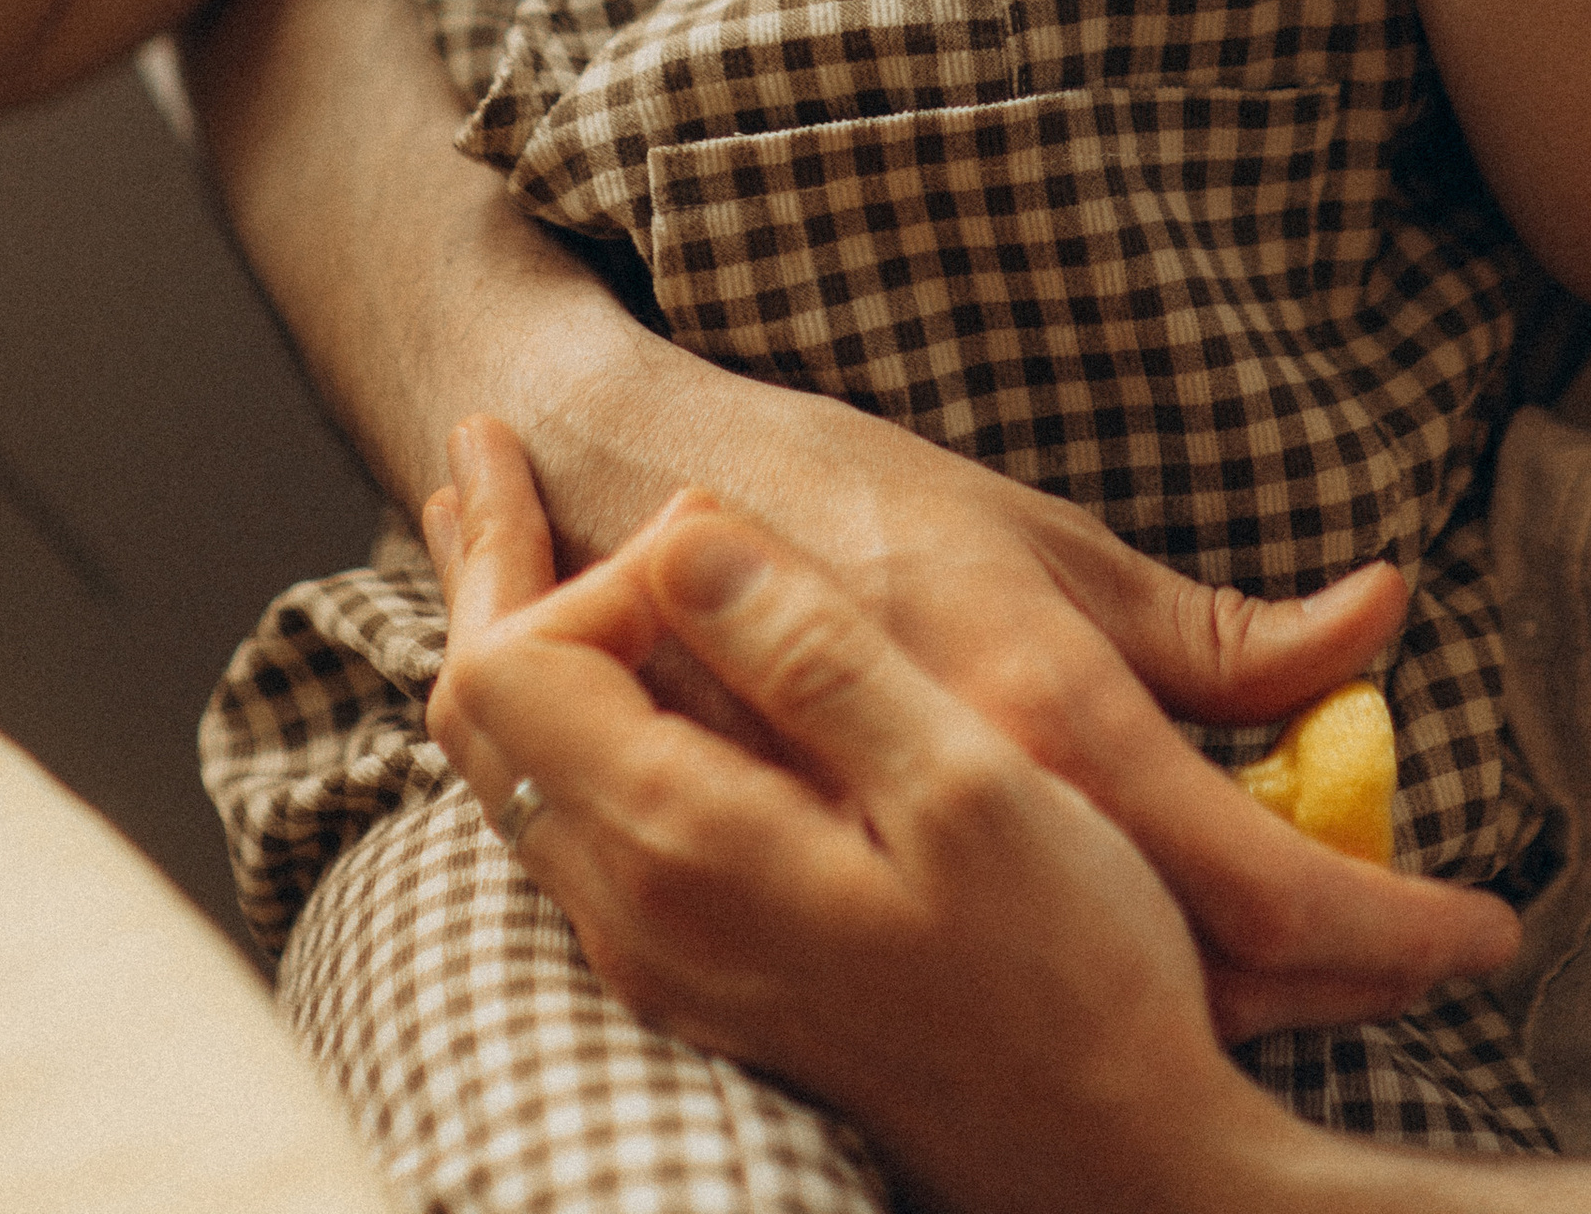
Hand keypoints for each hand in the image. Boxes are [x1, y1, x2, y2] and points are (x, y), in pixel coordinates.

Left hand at [425, 425, 1302, 1213]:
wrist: (1107, 1158)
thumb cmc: (1073, 968)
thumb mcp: (965, 785)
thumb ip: (815, 660)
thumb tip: (684, 535)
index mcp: (687, 849)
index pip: (524, 660)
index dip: (596, 566)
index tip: (724, 533)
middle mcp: (637, 912)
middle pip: (483, 714)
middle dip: (486, 568)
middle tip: (486, 448)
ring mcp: (659, 951)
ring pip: (516, 765)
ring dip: (511, 630)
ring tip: (496, 522)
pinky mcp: (698, 966)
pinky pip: (570, 811)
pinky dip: (560, 702)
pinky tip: (601, 658)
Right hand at [437, 390, 1518, 1043]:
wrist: (644, 499)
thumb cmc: (855, 491)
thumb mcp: (1054, 539)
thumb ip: (1216, 623)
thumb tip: (1380, 615)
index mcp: (1051, 714)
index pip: (1265, 878)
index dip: (1392, 925)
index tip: (1484, 933)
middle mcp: (988, 815)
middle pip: (1206, 973)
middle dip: (1340, 984)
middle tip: (1429, 961)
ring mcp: (911, 875)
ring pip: (1115, 997)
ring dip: (1241, 994)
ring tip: (1336, 968)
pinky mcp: (842, 911)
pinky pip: (1013, 979)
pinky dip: (1115, 978)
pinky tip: (1167, 950)